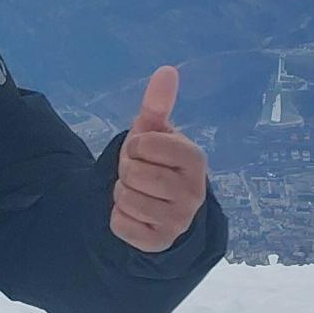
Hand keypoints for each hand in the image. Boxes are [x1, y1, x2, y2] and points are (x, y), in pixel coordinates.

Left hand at [110, 65, 207, 254]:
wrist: (163, 207)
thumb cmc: (158, 162)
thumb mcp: (155, 133)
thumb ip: (158, 104)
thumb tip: (167, 70)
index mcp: (195, 159)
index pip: (145, 144)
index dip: (135, 146)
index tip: (144, 152)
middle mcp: (193, 191)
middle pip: (133, 174)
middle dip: (127, 171)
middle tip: (139, 175)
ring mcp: (179, 220)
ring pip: (126, 200)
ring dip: (122, 194)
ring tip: (138, 193)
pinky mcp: (160, 242)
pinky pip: (120, 225)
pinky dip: (119, 218)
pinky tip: (134, 215)